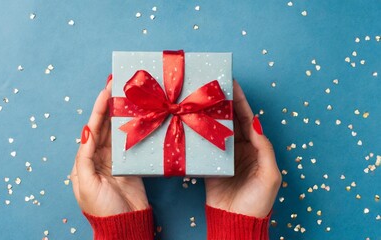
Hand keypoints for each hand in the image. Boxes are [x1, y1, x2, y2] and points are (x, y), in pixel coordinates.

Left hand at [71, 79, 148, 216]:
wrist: (124, 224)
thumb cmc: (101, 208)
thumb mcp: (86, 184)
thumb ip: (85, 157)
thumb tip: (86, 131)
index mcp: (84, 161)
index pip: (90, 129)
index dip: (98, 110)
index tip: (105, 91)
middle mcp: (98, 156)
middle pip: (103, 126)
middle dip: (109, 106)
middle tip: (116, 85)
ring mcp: (115, 159)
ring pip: (117, 131)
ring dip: (121, 114)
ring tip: (127, 95)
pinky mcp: (130, 163)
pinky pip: (129, 141)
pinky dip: (132, 128)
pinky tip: (137, 116)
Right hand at [205, 81, 281, 217]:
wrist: (236, 221)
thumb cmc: (258, 201)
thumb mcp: (270, 174)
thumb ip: (264, 148)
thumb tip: (255, 124)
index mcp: (255, 148)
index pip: (248, 119)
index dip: (241, 102)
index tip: (233, 85)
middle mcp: (240, 148)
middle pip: (231, 121)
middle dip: (224, 103)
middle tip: (214, 87)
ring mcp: (224, 156)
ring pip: (217, 130)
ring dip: (210, 115)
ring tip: (202, 99)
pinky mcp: (211, 165)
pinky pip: (205, 146)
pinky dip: (200, 133)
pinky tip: (193, 122)